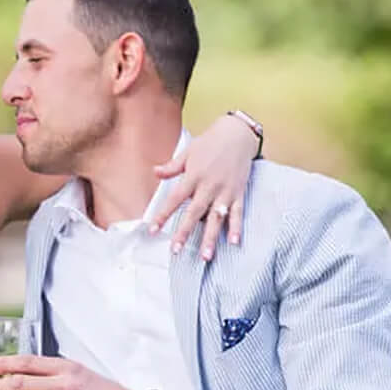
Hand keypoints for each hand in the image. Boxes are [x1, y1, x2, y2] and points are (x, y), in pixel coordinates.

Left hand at [150, 112, 260, 259]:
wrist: (238, 134)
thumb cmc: (210, 142)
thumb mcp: (188, 152)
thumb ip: (172, 167)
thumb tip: (154, 172)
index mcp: (193, 176)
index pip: (175, 199)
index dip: (163, 215)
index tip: (152, 229)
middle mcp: (209, 186)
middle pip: (195, 213)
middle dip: (185, 232)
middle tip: (176, 250)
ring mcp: (225, 191)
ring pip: (217, 218)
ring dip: (211, 238)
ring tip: (206, 256)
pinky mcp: (238, 193)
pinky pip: (237, 213)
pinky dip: (237, 227)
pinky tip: (234, 242)